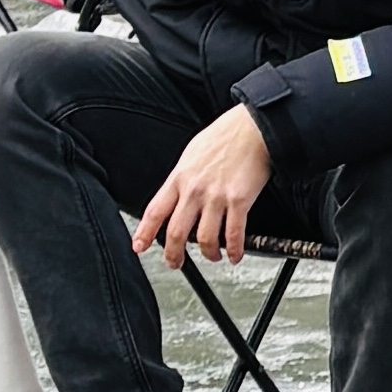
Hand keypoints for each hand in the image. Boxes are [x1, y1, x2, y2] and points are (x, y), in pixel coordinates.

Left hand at [132, 108, 272, 264]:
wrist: (252, 129)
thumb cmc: (225, 137)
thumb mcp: (192, 155)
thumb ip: (183, 178)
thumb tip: (179, 197)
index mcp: (179, 178)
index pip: (154, 211)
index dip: (144, 233)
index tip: (139, 246)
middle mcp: (194, 190)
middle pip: (176, 232)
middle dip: (174, 254)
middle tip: (176, 263)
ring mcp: (216, 197)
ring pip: (205, 239)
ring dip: (209, 254)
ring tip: (213, 256)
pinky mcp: (239, 201)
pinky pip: (233, 234)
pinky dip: (233, 250)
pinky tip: (234, 254)